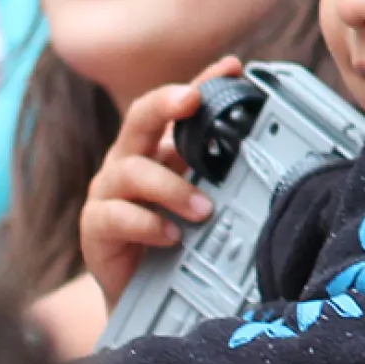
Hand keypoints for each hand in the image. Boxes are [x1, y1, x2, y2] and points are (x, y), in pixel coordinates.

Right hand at [76, 64, 233, 303]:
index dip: (202, 82)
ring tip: (204, 211)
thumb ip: (220, 177)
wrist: (141, 295)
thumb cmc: (174, 240)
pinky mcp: (95, 227)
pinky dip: (149, 224)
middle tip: (192, 101)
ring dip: (172, 188)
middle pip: (139, 118)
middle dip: (166, 103)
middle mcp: (127, 162)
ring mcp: (108, 193)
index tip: (232, 68)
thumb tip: (268, 155)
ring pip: (132, 170)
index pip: (175, 107)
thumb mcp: (200, 201)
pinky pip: (117, 215)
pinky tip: (172, 236)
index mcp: (154, 149)